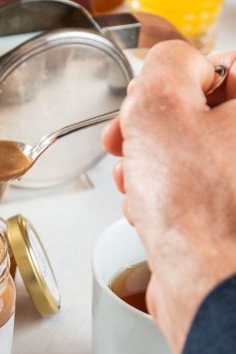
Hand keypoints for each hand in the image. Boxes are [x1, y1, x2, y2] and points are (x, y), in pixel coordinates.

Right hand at [102, 41, 235, 353]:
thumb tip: (171, 69)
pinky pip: (199, 197)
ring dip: (156, 166)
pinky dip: (169, 200)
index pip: (227, 64)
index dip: (177, 77)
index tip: (149, 99)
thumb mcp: (159, 107)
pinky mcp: (234, 226)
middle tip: (128, 141)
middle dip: (158, 128)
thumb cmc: (194, 211)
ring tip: (133, 183)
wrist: (207, 289)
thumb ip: (163, 65)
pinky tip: (150, 214)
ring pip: (198, 158)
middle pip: (208, 115)